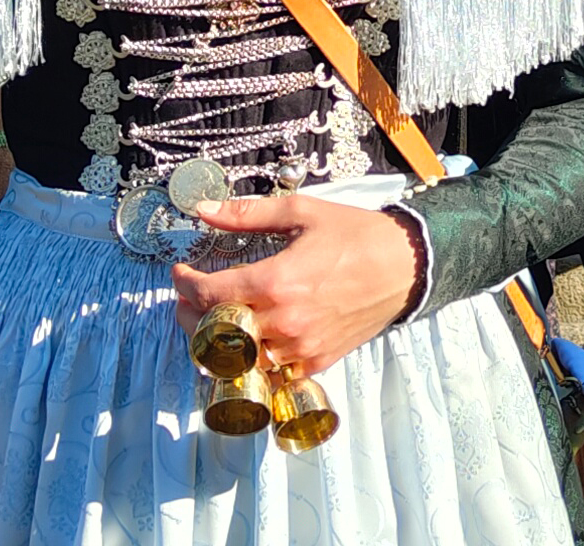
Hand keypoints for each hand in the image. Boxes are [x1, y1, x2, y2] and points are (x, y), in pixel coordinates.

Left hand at [170, 195, 421, 378]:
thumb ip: (247, 214)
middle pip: (216, 333)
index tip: (179, 273)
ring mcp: (301, 348)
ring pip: (239, 361)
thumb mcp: (301, 213)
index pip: (210, 294)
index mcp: (276, 282)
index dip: (185, 284)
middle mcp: (284, 321)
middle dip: (190, 316)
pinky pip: (271, 375)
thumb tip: (204, 209)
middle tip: (185, 299)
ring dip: (216, 342)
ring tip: (209, 321)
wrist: (405, 265)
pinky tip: (244, 343)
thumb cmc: (355, 235)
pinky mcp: (317, 362)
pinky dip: (251, 362)